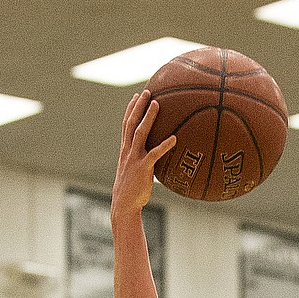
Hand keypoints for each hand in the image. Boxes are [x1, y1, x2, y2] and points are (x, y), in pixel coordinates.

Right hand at [111, 92, 175, 222]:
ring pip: (140, 133)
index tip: (136, 96)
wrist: (124, 206)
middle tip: (147, 91)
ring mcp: (134, 159)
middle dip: (138, 106)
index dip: (130, 110)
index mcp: (125, 150)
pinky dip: (164, 145)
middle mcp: (128, 151)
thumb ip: (141, 161)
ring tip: (157, 103)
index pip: (126, 125)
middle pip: (131, 123)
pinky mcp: (143, 169)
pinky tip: (174, 138)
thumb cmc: (131, 191)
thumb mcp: (133, 172)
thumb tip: (154, 158)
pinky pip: (154, 154)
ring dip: (148, 117)